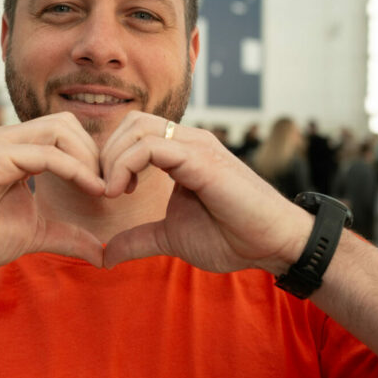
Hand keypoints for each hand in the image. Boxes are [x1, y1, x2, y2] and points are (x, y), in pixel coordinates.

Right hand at [0, 114, 106, 269]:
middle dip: (95, 153)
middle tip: (109, 187)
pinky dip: (73, 169)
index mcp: (20, 151)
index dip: (94, 157)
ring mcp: (2, 145)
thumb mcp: (35, 233)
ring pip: (60, 129)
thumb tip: (101, 252)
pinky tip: (89, 189)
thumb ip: (67, 235)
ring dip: (87, 158)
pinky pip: (45, 153)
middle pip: (68, 123)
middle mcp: (11, 140)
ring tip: (99, 189)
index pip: (67, 133)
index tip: (111, 188)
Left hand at [98, 113, 310, 273]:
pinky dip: (126, 165)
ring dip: (113, 159)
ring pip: (139, 129)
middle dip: (107, 154)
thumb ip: (139, 239)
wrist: (271, 244)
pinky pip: (152, 147)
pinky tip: (123, 192)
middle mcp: (189, 141)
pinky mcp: (201, 160)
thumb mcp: (171, 238)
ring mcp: (196, 147)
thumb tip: (106, 254)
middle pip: (133, 122)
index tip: (109, 193)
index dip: (112, 158)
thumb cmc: (232, 237)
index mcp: (182, 152)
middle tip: (106, 190)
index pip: (135, 132)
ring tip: (112, 191)